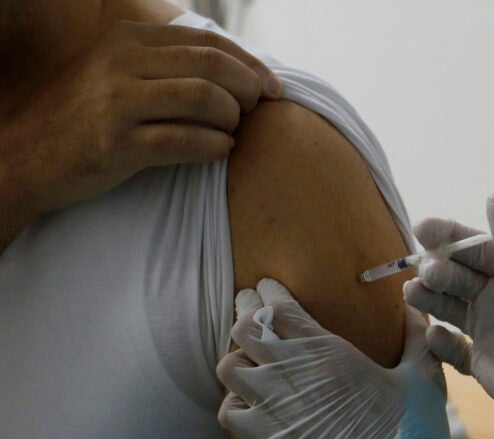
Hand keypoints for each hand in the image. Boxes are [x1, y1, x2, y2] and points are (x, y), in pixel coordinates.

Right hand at [0, 20, 281, 216]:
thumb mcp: (121, 74)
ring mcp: (117, 102)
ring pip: (203, 99)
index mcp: (128, 40)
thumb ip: (168, 66)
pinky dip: (214, 146)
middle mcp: (122, 62)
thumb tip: (239, 72)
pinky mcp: (116, 143)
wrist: (32, 156)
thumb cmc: (91, 118)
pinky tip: (220, 150)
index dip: (250, 64)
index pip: (207, 42)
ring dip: (232, 118)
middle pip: (211, 65)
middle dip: (248, 88)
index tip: (273, 87)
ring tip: (232, 132)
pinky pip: (185, 140)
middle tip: (257, 110)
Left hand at [217, 279, 454, 438]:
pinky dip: (234, 400)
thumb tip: (413, 309)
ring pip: (228, 365)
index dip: (268, 291)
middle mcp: (293, 372)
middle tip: (252, 309)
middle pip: (243, 326)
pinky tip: (252, 398)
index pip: (278, 306)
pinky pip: (228, 409)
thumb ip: (416, 336)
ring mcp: (274, 406)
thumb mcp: (424, 377)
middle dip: (245, 312)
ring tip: (254, 356)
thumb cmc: (411, 433)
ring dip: (238, 356)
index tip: (268, 286)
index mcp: (329, 351)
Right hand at [405, 191, 493, 438]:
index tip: (422, 227)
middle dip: (437, 268)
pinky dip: (439, 343)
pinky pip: (451, 350)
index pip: (480, 245)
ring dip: (429, 299)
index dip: (449, 235)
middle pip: (457, 274)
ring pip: (448, 307)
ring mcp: (492, 329)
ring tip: (414, 293)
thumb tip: (493, 196)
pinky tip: (437, 336)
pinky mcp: (484, 364)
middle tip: (428, 272)